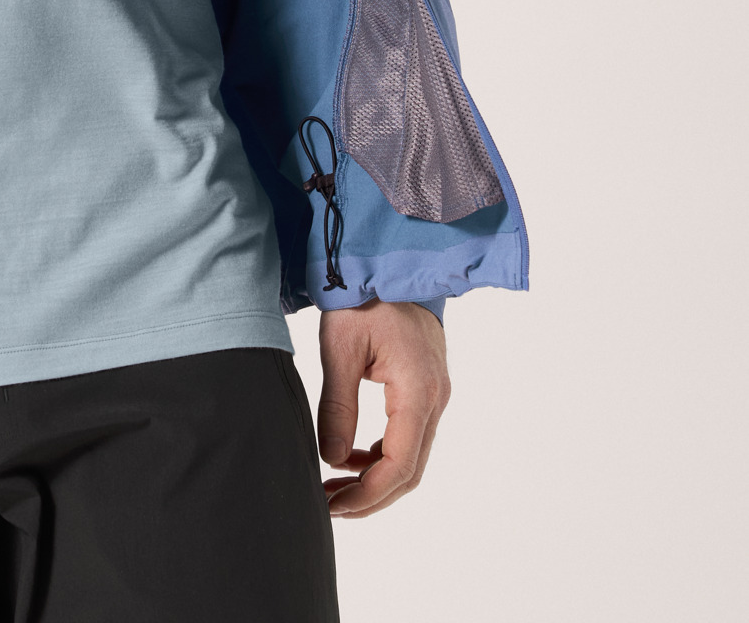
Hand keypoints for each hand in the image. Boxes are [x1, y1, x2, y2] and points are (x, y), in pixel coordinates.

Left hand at [316, 300, 449, 518]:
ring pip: (411, 455)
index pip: (399, 465)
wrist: (391, 260)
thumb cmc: (364, 297)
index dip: (367, 494)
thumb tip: (332, 459)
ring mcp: (434, 393)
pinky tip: (350, 456)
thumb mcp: (340, 348)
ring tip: (334, 485)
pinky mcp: (425, 387)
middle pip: (410, 469)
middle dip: (371, 495)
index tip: (333, 505)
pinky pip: (409, 434)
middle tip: (330, 505)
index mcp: (418, 390)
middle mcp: (435, 397)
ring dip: (375, 477)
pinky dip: (381, 453)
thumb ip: (337, 406)